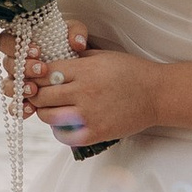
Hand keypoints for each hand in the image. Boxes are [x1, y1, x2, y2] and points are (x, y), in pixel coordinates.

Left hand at [19, 36, 166, 146]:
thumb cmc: (130, 72)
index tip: (36, 78)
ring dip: (45, 112)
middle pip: (41, 95)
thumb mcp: (102, 56)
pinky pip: (63, 135)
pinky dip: (59, 129)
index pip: (43, 73)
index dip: (35, 75)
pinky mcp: (95, 133)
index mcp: (85, 70)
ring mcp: (89, 115)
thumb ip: (75, 60)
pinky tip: (65, 122)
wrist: (156, 94)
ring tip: (52, 108)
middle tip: (38, 94)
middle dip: (35, 94)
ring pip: (48, 116)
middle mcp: (84, 92)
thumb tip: (49, 63)